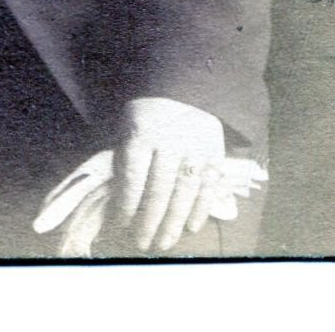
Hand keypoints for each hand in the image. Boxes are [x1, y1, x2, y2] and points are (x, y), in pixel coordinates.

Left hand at [114, 97, 226, 251]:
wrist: (183, 89)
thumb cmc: (146, 114)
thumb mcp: (126, 128)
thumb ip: (125, 159)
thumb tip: (119, 199)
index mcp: (142, 134)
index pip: (133, 178)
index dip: (127, 205)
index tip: (121, 225)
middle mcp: (170, 143)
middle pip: (159, 191)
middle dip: (149, 221)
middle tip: (142, 243)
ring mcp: (196, 150)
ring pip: (184, 194)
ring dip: (173, 223)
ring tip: (163, 243)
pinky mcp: (215, 155)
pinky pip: (208, 188)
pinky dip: (199, 210)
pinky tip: (189, 228)